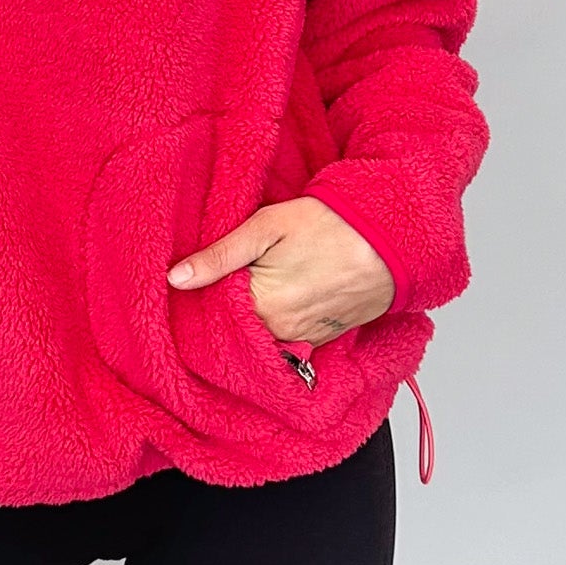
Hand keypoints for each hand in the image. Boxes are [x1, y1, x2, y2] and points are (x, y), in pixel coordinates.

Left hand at [166, 196, 394, 344]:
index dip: (201, 298)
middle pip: (236, 329)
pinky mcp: (323, 339)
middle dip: (224, 309)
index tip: (191, 283)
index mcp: (261, 307)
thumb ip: (219, 256)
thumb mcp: (266, 227)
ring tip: (256, 286)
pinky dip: (277, 324)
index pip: (211, 316)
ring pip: (262, 336)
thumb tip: (176, 277)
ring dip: (252, 318)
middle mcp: (281, 333)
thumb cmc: (329, 224)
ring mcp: (304, 339)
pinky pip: (288, 340)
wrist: (390, 238)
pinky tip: (278, 298)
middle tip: (226, 279)